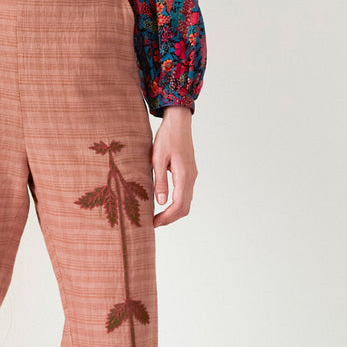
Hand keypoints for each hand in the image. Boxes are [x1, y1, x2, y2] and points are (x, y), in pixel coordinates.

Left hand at [151, 105, 196, 226]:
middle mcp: (191, 178)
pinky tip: (165, 202)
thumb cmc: (167, 138)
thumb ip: (160, 181)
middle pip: (185, 208)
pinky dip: (177, 203)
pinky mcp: (189, 172)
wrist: (179, 122)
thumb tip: (160, 202)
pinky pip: (186, 194)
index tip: (153, 223)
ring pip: (186, 202)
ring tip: (157, 216)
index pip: (178, 205)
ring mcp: (192, 175)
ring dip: (174, 212)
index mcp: (184, 176)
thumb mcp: (157, 159)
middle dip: (170, 219)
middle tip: (154, 223)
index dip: (166, 218)